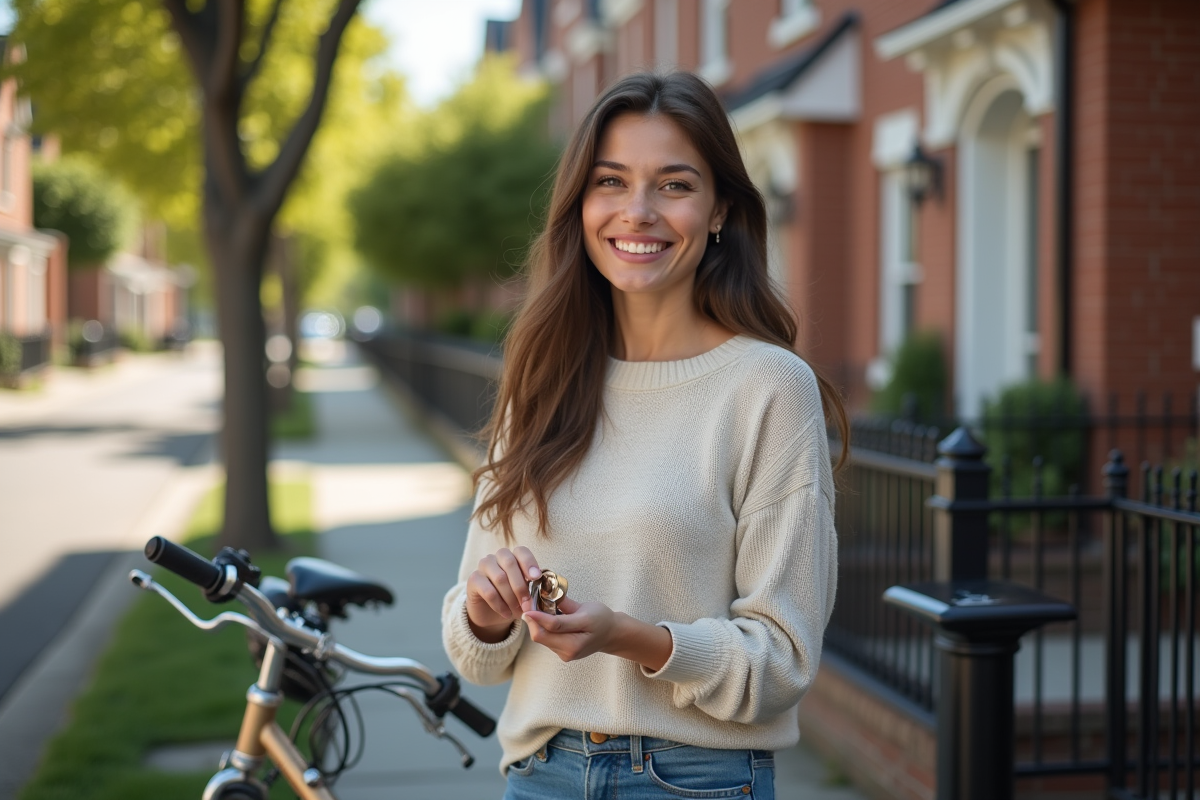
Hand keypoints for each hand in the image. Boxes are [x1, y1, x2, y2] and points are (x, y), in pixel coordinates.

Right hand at [465, 546, 540, 642]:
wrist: (491, 614)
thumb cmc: (513, 599)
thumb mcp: (526, 593)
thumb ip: (533, 588)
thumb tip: (542, 593)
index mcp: (513, 556)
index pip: (521, 551)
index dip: (529, 563)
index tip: (536, 578)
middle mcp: (497, 557)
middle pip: (509, 563)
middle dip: (521, 585)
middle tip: (528, 604)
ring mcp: (483, 566)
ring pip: (499, 577)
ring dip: (511, 597)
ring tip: (518, 611)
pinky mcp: (473, 580)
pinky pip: (488, 591)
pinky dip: (499, 605)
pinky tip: (506, 613)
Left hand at [525, 596, 673, 669]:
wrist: (612, 635)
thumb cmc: (602, 619)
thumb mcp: (586, 608)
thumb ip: (566, 604)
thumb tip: (546, 594)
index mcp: (578, 640)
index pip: (553, 627)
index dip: (537, 617)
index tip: (527, 609)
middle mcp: (569, 651)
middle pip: (542, 636)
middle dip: (533, 621)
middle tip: (529, 604)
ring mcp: (565, 655)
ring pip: (542, 639)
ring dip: (537, 625)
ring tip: (538, 609)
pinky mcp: (562, 654)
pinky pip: (546, 640)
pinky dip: (543, 629)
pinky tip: (546, 618)